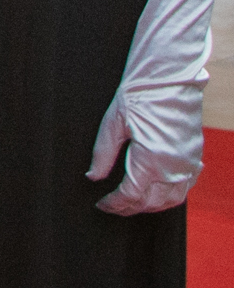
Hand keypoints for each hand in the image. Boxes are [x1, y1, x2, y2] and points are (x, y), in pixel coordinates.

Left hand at [91, 81, 202, 213]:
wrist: (169, 79)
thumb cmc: (140, 96)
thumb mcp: (113, 124)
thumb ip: (103, 154)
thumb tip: (93, 176)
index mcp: (150, 160)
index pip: (131, 195)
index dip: (114, 203)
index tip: (102, 204)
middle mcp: (173, 167)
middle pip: (151, 202)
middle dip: (130, 208)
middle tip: (113, 206)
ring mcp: (188, 164)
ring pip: (172, 199)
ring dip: (152, 206)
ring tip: (132, 204)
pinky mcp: (195, 157)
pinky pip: (185, 187)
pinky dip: (170, 195)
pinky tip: (157, 192)